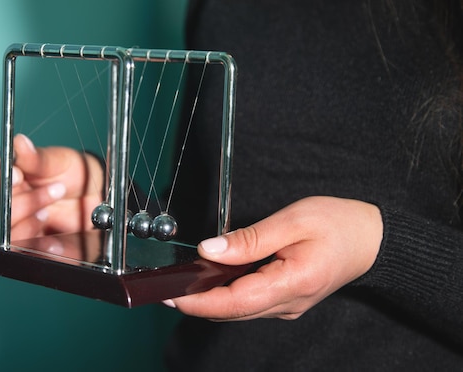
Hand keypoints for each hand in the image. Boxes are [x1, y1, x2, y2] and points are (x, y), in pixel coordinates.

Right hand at [0, 134, 103, 238]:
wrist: (96, 197)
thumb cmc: (74, 172)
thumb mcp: (59, 160)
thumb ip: (36, 157)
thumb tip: (18, 142)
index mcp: (5, 166)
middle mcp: (2, 191)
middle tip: (19, 177)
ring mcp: (12, 214)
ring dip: (24, 204)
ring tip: (54, 192)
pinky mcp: (25, 235)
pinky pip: (15, 238)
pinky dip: (31, 227)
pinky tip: (46, 217)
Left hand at [166, 196, 382, 320]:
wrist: (372, 240)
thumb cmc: (338, 225)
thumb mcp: (293, 221)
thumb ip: (249, 239)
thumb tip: (210, 250)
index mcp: (292, 284)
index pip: (234, 302)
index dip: (198, 301)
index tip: (171, 294)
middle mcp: (288, 304)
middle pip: (232, 312)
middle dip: (195, 302)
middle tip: (166, 287)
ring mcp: (287, 306)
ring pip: (238, 311)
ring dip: (208, 300)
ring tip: (182, 282)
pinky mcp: (285, 301)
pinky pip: (249, 304)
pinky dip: (226, 295)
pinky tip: (212, 279)